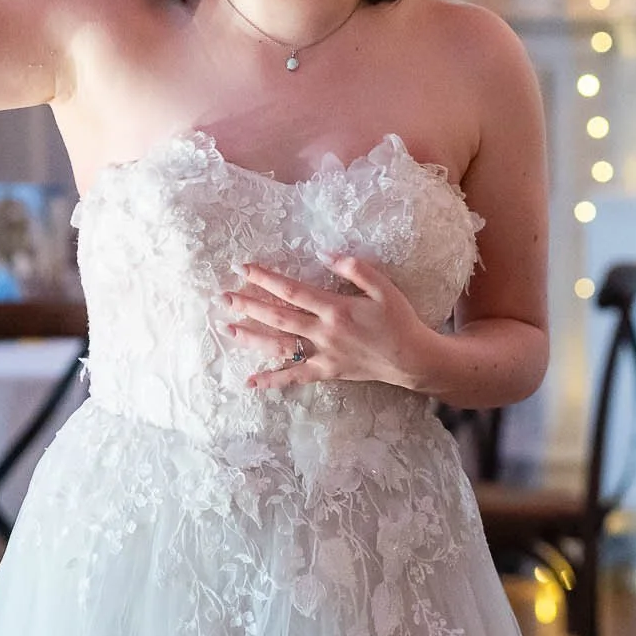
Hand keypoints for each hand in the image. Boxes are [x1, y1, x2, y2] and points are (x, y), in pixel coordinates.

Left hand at [221, 257, 433, 390]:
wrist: (411, 358)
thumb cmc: (398, 319)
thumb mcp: (383, 287)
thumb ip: (355, 268)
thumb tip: (325, 253)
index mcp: (336, 308)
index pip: (292, 291)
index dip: (266, 279)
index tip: (244, 268)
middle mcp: (324, 332)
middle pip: (278, 317)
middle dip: (249, 305)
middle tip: (224, 296)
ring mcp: (323, 355)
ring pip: (280, 346)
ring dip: (252, 337)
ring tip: (228, 328)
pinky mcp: (326, 372)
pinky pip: (295, 377)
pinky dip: (272, 380)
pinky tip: (250, 382)